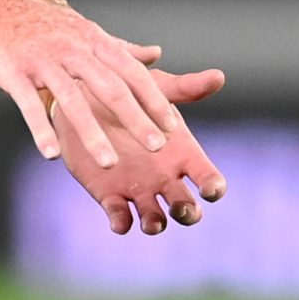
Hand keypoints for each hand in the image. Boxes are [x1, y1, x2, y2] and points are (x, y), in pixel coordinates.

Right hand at [0, 0, 184, 169]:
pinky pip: (29, 104)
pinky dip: (41, 129)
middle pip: (110, 86)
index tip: (172, 126)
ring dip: (92, 133)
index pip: (131, 72)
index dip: (152, 99)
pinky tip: (50, 154)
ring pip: (72, 99)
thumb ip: (119, 48)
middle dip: (135, 118)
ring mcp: (42, 59)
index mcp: (91, 40)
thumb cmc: (39, 25)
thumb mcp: (82, 31)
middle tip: (156, 146)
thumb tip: (156, 54)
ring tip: (109, 163)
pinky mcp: (13, 71)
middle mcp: (71, 48)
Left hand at [53, 69, 227, 235]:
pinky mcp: (110, 195)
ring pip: (156, 219)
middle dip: (188, 213)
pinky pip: (120, 217)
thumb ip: (184, 87)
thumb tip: (219, 76)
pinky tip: (119, 219)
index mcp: (182, 155)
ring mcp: (138, 190)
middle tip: (179, 208)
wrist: (80, 99)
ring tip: (151, 222)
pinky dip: (122, 222)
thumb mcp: (154, 88)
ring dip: (156, 224)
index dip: (213, 187)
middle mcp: (165, 178)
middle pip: (186, 207)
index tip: (210, 189)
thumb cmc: (125, 92)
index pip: (207, 178)